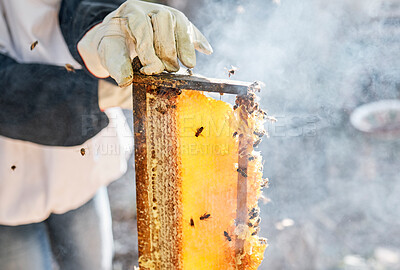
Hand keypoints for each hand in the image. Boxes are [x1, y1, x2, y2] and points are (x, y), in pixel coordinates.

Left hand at [78, 0, 212, 86]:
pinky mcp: (176, 25)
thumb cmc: (114, 45)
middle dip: (168, 47)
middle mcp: (150, 8)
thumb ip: (116, 65)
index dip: (148, 49)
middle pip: (165, 19)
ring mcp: (166, 14)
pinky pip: (189, 29)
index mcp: (131, 11)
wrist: (118, 36)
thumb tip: (125, 80)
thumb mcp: (108, 53)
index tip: (150, 70)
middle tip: (169, 69)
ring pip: (180, 22)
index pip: (143, 26)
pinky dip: (198, 40)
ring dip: (186, 45)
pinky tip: (206, 50)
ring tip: (189, 64)